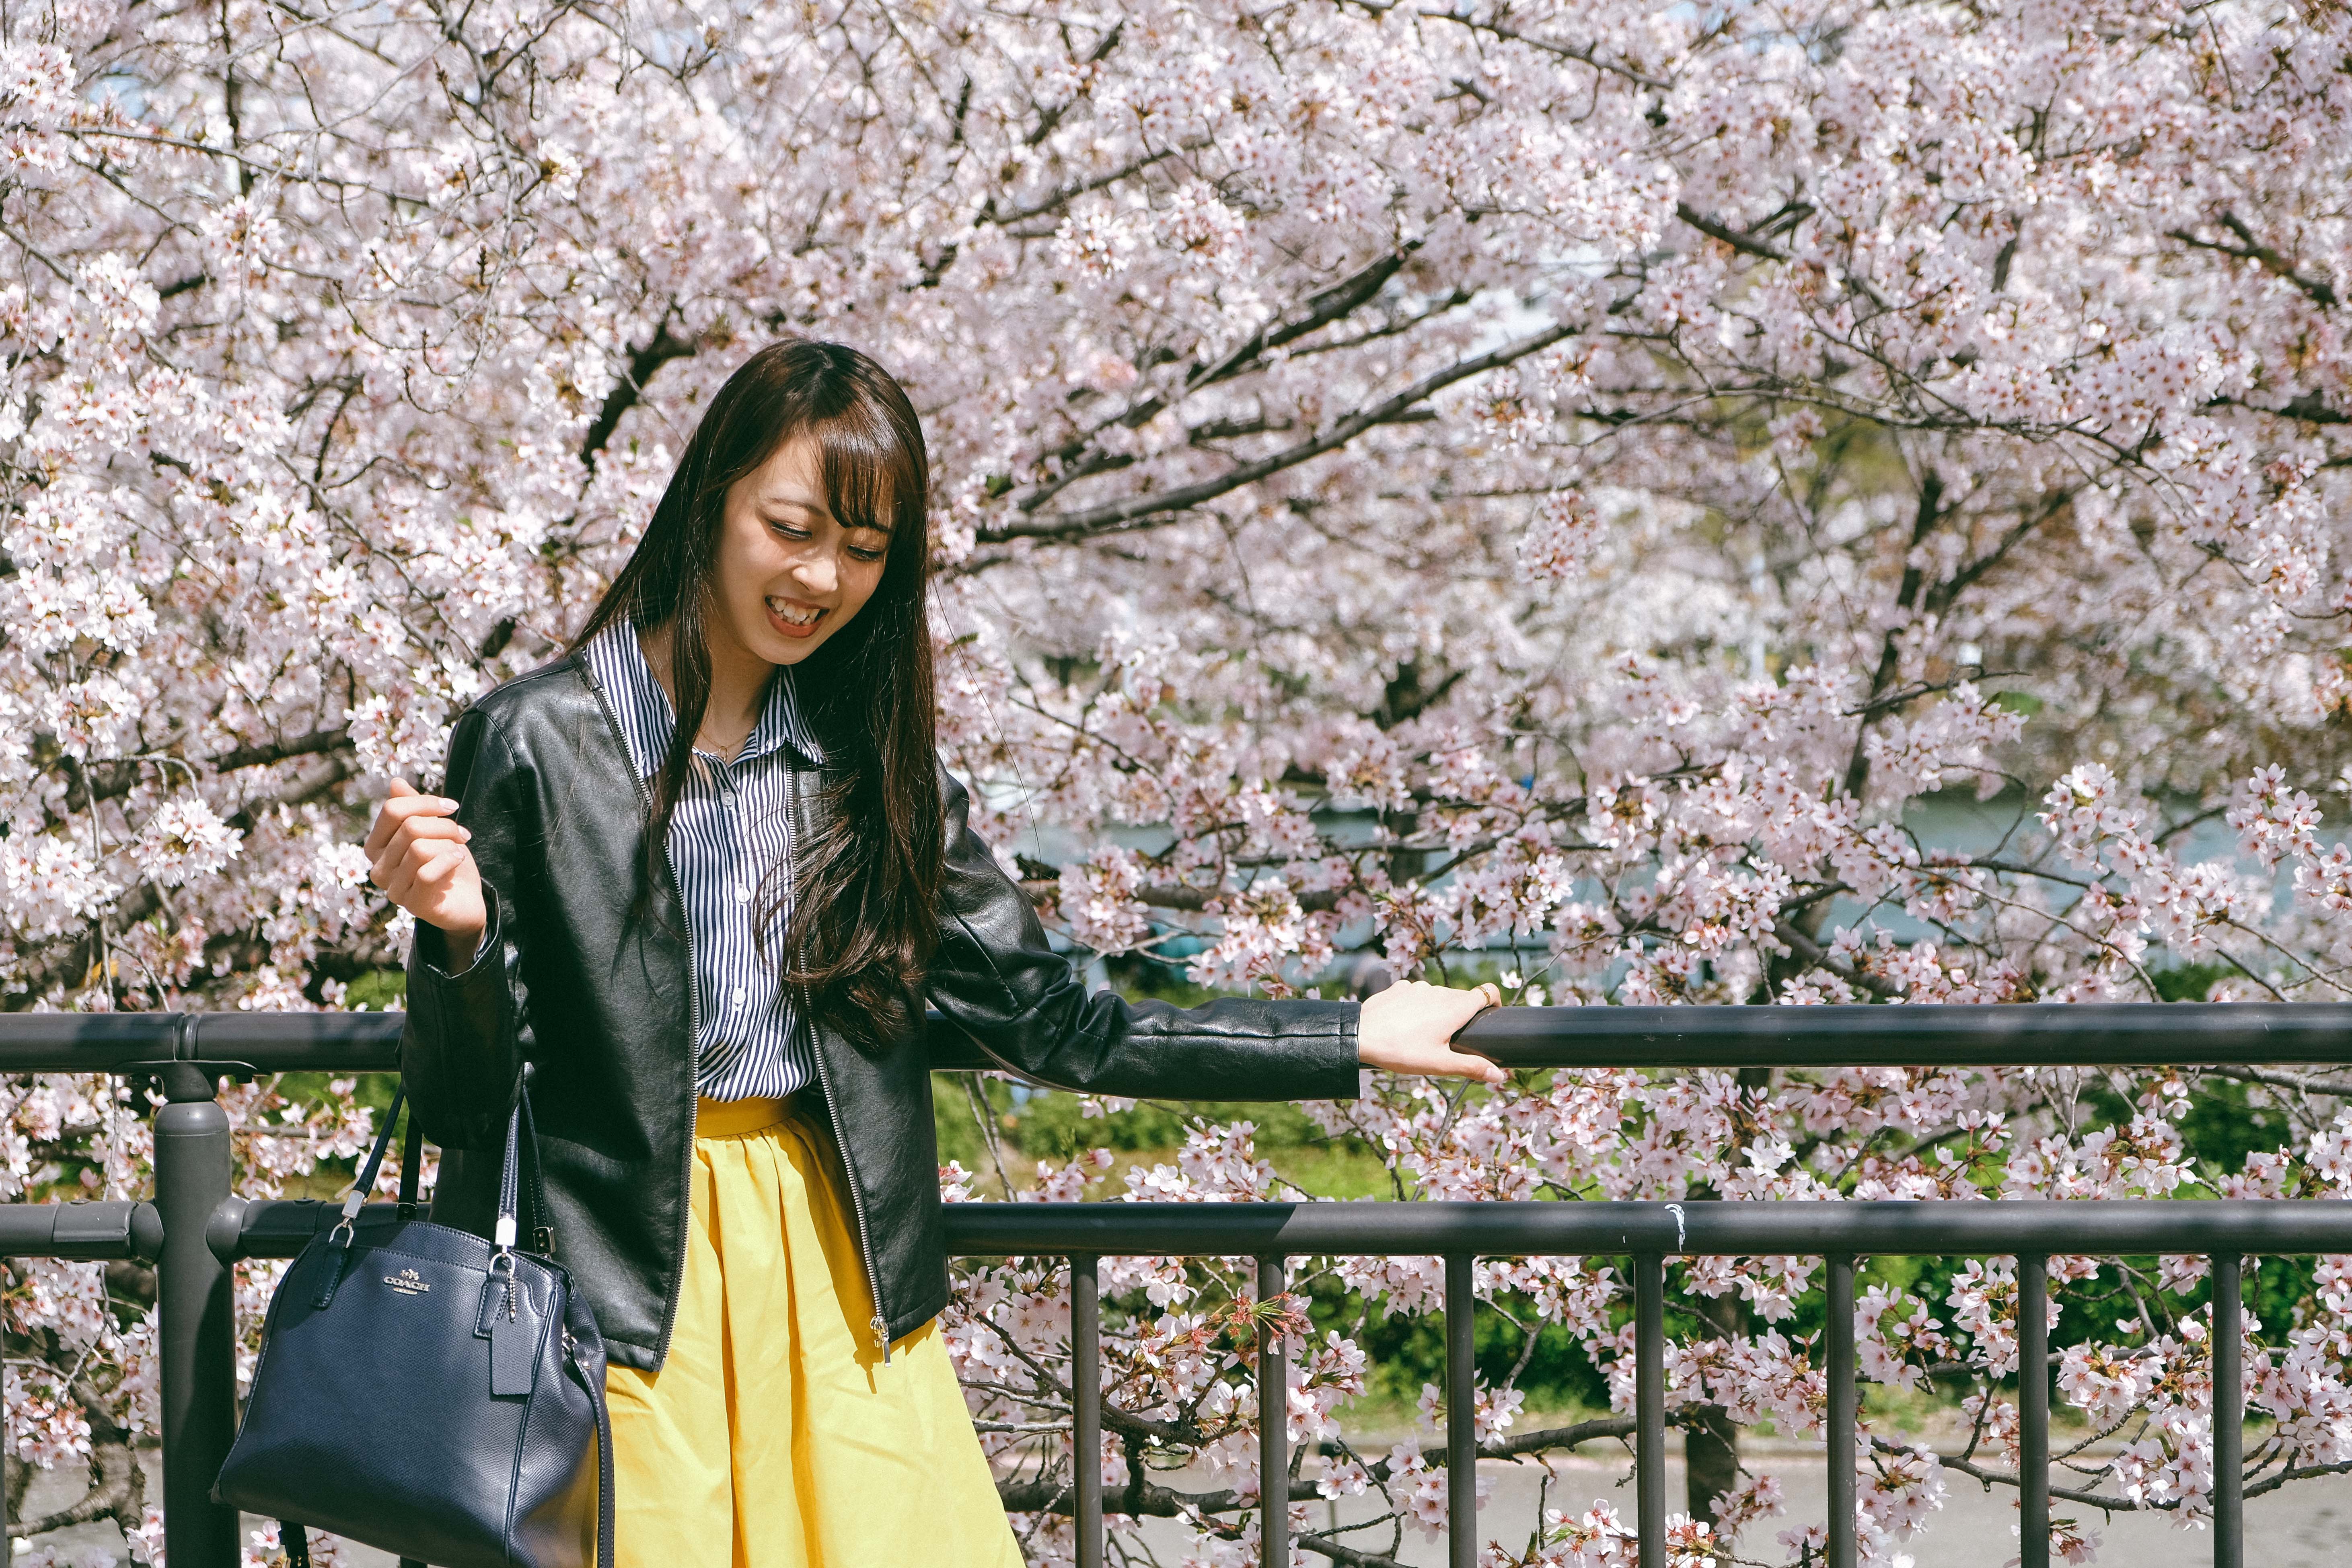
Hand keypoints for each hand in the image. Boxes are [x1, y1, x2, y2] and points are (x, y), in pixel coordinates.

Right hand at [365, 777, 485, 963]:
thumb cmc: (447, 863)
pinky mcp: (413, 905)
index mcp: (376, 846)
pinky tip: (458, 861)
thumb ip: (413, 808)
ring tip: (459, 851)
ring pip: (419, 848)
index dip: (426, 802)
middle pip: (410, 827)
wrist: (466, 900)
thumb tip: (396, 782)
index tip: (452, 806)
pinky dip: (449, 861)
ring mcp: (393, 889)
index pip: (392, 810)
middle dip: (444, 825)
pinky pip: (428, 873)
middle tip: (463, 834)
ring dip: (449, 844)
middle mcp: (378, 868)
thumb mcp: (433, 830)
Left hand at [1355, 979, 1506, 1084]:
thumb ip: (1472, 1067)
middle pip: (1462, 997)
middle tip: (1451, 1039)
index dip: (1493, 1002)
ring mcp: (1417, 987)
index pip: (1487, 992)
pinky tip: (1405, 1024)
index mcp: (1455, 1007)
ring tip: (1424, 1035)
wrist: (1361, 1036)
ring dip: (1438, 1010)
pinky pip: (1416, 994)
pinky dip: (1417, 1006)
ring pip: (1438, 996)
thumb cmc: (1403, 1052)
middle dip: (1462, 1014)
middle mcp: (1439, 991)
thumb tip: (1499, 1076)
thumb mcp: (1440, 1064)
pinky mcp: (1399, 987)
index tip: (1490, 1017)